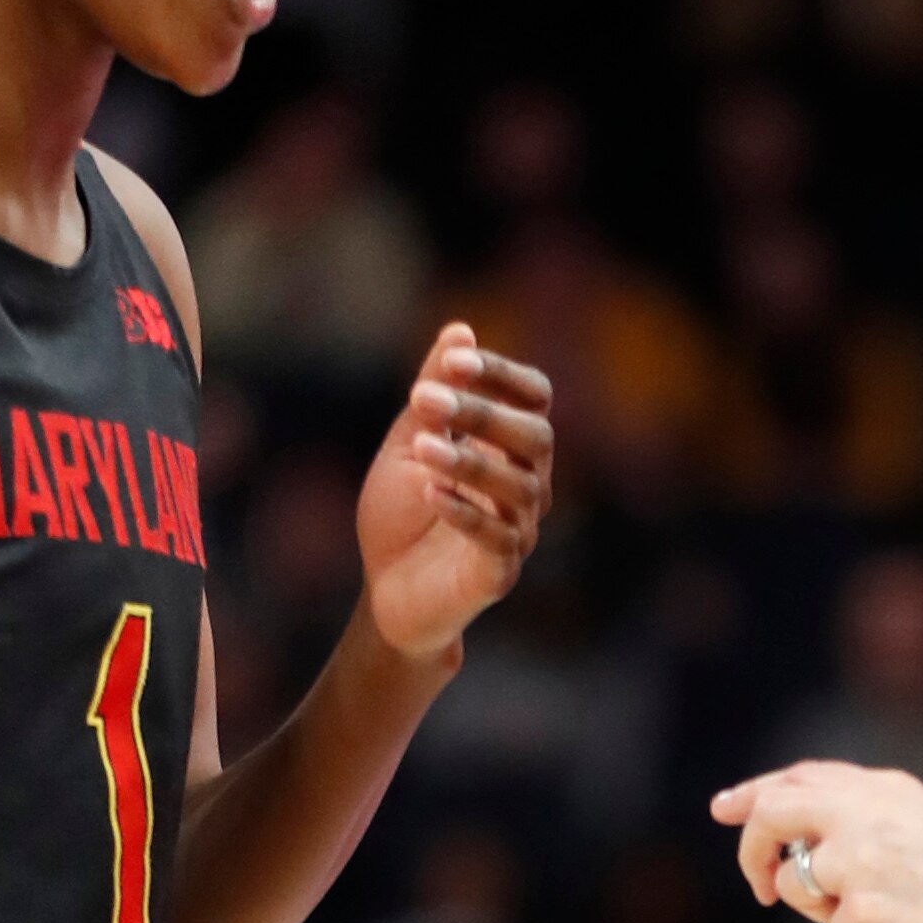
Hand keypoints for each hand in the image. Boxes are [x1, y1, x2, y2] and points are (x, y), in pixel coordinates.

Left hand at [360, 323, 554, 660]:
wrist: (387, 594)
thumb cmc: (402, 516)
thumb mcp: (409, 443)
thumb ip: (433, 394)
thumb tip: (459, 328)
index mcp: (510, 447)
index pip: (533, 397)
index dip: (499, 374)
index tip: (452, 358)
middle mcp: (527, 484)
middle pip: (535, 436)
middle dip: (483, 413)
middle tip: (422, 399)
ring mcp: (518, 530)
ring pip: (518, 487)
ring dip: (468, 462)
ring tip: (421, 448)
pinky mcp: (498, 573)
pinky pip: (496, 539)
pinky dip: (466, 514)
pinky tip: (430, 493)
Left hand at [709, 760, 922, 922]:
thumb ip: (868, 820)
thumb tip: (803, 843)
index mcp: (887, 789)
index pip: (803, 777)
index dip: (757, 792)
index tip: (726, 808)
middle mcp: (866, 814)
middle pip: (773, 813)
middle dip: (752, 848)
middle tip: (759, 884)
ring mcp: (861, 862)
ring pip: (795, 884)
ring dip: (822, 911)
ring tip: (882, 921)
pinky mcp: (863, 912)